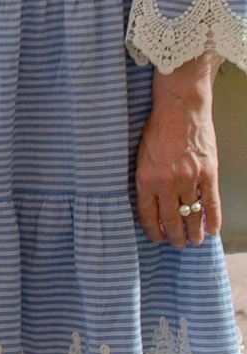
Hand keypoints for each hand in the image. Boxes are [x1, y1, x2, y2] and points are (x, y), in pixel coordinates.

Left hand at [137, 55, 220, 245]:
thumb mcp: (140, 155)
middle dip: (174, 237)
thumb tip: (149, 203)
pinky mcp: (208, 173)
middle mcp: (167, 182)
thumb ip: (145, 179)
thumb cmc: (156, 129)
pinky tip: (212, 230)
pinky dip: (212, 220)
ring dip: (194, 232)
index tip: (156, 238)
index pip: (147, 214)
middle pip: (171, 219)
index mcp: (145, 178)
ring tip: (194, 242)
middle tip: (177, 245)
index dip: (152, 230)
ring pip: (192, 215)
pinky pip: (211, 203)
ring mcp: (189, 179)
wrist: (179, 108)